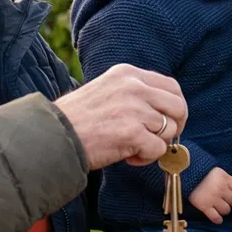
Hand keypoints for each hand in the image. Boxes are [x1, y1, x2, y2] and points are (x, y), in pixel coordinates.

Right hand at [54, 64, 187, 168]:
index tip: (167, 122)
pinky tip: (127, 157)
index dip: (175, 108)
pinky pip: (158, 149)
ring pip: (169, 130)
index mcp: (127, 73)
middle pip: (178, 106)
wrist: (53, 136)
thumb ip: (133, 93)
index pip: (171, 87)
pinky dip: (146, 158)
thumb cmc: (76, 119)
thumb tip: (162, 110)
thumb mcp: (106, 90)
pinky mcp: (132, 133)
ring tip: (133, 149)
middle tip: (159, 140)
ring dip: (155, 145)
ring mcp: (134, 109)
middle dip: (175, 127)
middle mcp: (134, 87)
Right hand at [188, 167, 231, 223]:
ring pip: (226, 210)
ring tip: (219, 207)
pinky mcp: (204, 206)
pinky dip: (218, 219)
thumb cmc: (202, 172)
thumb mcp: (218, 172)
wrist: (185, 175)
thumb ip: (227, 180)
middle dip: (231, 202)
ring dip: (224, 210)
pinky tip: (218, 219)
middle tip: (225, 200)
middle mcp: (221, 189)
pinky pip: (215, 217)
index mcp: (225, 178)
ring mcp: (213, 198)